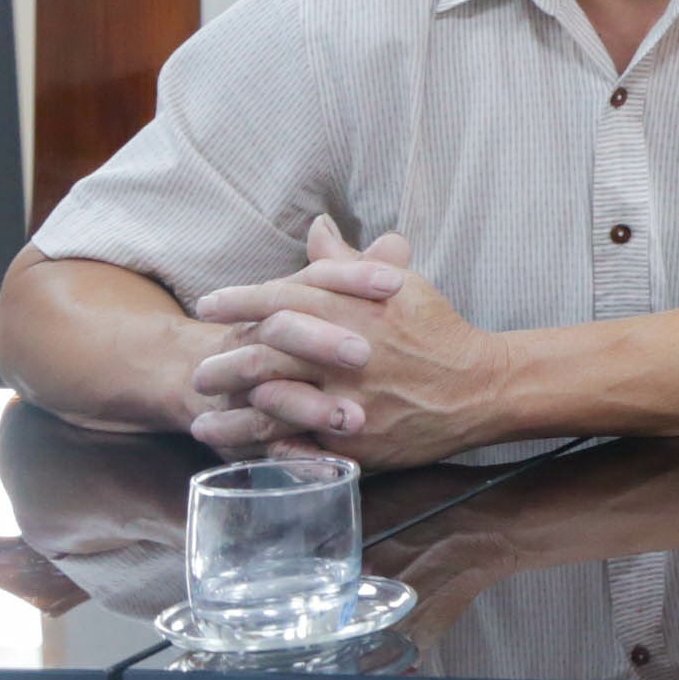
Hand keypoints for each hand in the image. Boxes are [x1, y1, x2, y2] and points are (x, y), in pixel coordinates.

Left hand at [191, 218, 515, 466]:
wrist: (479, 387)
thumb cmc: (437, 331)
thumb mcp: (400, 287)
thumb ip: (348, 263)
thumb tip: (317, 228)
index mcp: (354, 312)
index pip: (280, 299)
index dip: (238, 300)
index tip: (208, 305)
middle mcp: (345, 357)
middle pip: (264, 356)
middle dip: (222, 364)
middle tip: (199, 371)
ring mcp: (348, 403)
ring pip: (272, 410)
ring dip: (231, 418)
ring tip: (203, 423)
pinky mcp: (357, 443)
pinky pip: (299, 450)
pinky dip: (268, 450)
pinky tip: (246, 450)